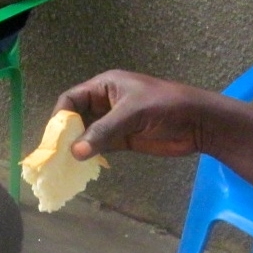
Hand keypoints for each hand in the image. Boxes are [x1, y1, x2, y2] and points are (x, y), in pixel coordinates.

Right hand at [55, 70, 216, 159]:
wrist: (198, 122)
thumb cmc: (166, 106)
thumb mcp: (133, 114)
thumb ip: (104, 131)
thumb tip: (74, 151)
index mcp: (106, 86)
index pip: (73, 98)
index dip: (61, 116)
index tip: (54, 137)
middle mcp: (106, 102)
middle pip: (76, 117)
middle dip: (66, 133)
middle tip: (55, 154)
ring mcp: (115, 122)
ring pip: (87, 133)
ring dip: (77, 146)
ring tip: (64, 164)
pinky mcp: (124, 139)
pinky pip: (100, 146)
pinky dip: (91, 155)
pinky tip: (83, 166)